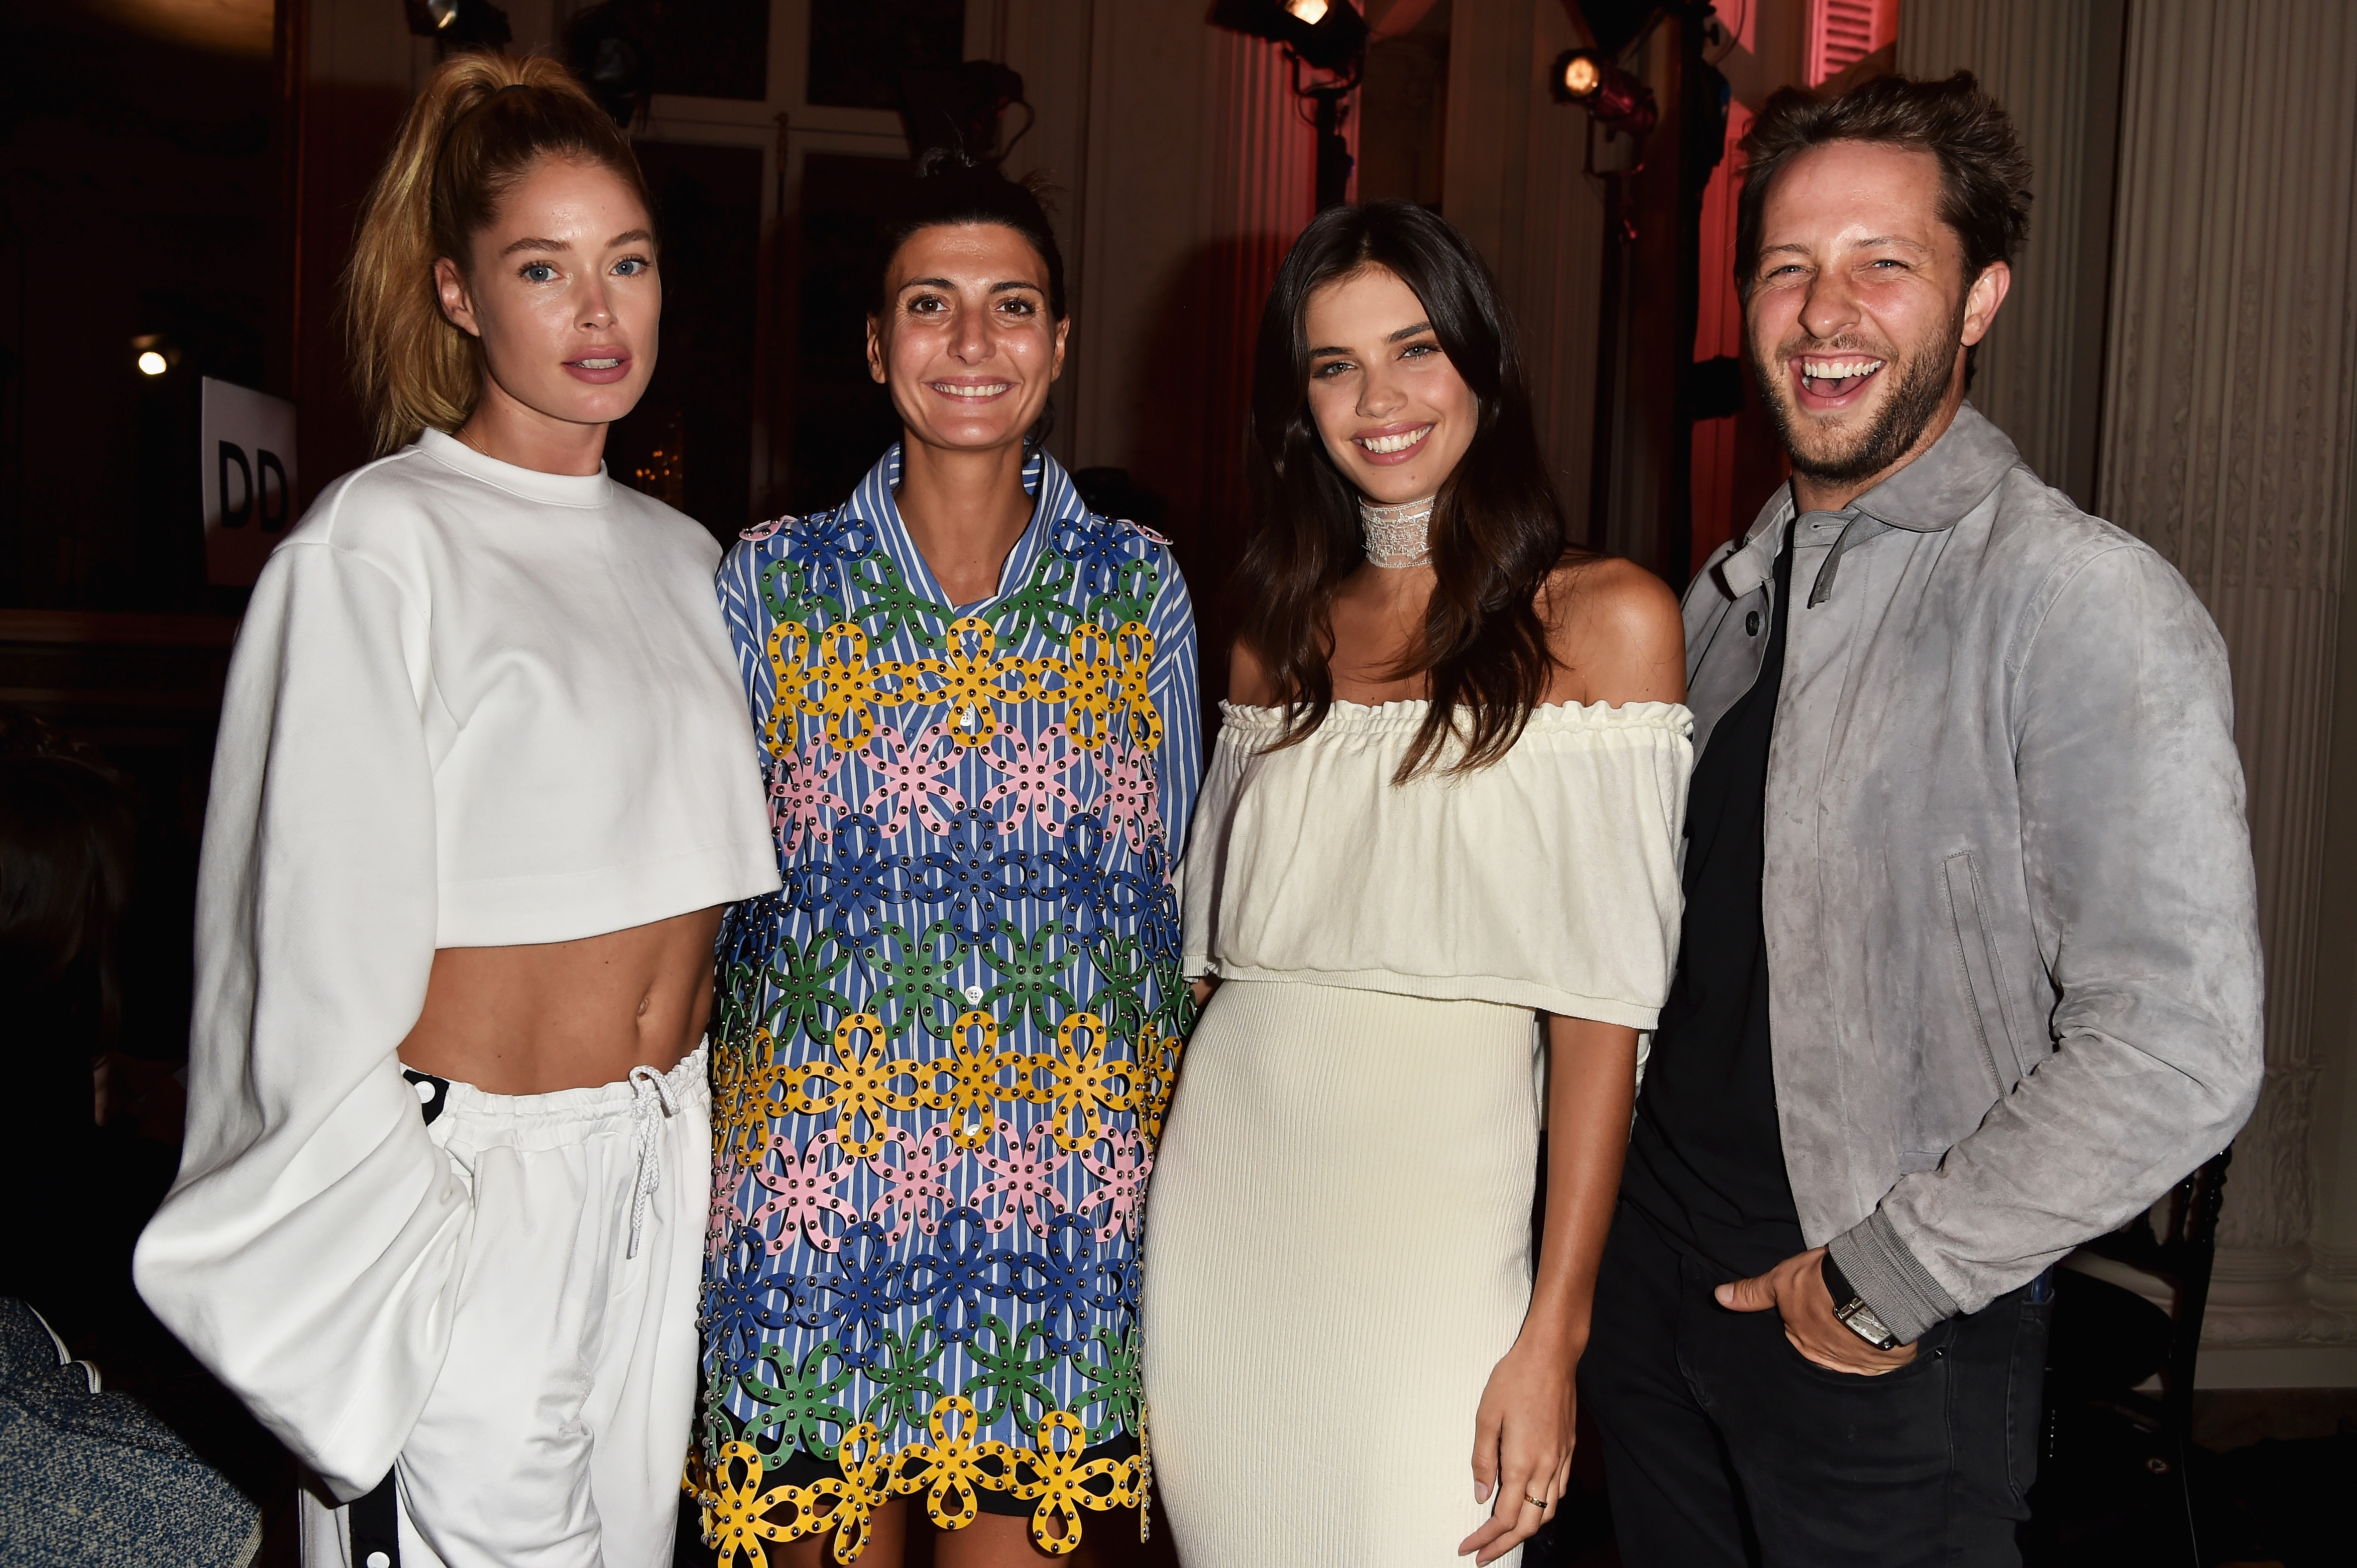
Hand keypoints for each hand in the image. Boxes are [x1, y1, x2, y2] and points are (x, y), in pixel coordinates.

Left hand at [1457, 1332, 1575, 1563]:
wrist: (1551, 1355)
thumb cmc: (1516, 1379)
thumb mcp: (1486, 1415)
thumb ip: (1483, 1459)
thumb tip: (1481, 1494)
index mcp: (1523, 1462)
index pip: (1504, 1518)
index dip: (1485, 1538)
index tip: (1468, 1548)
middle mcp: (1546, 1467)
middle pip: (1529, 1524)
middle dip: (1504, 1545)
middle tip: (1482, 1555)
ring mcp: (1560, 1459)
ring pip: (1547, 1512)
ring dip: (1525, 1530)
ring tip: (1503, 1537)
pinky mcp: (1567, 1449)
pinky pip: (1558, 1492)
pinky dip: (1543, 1508)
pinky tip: (1530, 1505)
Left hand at [1715, 1246, 1916, 1374]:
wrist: (1871, 1291)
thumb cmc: (1822, 1283)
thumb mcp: (1781, 1280)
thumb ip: (1753, 1293)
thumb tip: (1718, 1298)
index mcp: (1798, 1339)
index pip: (1795, 1331)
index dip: (1804, 1314)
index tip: (1814, 1303)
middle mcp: (1821, 1357)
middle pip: (1819, 1344)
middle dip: (1826, 1330)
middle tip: (1837, 1307)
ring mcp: (1851, 1362)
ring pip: (1846, 1352)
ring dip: (1851, 1339)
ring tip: (1861, 1318)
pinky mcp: (1880, 1364)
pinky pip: (1874, 1360)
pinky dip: (1875, 1349)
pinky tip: (1879, 1335)